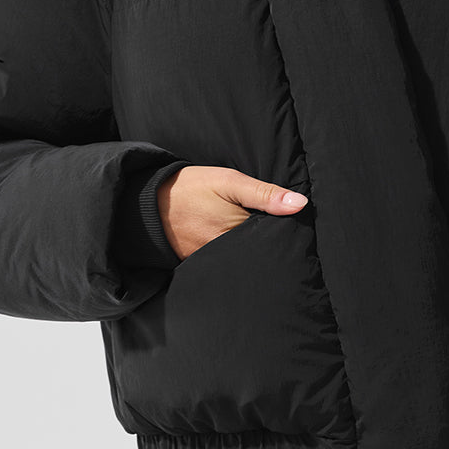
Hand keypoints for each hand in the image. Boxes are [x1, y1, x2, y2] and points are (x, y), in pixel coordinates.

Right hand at [156, 165, 307, 261]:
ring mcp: (210, 262)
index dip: (284, 235)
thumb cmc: (192, 188)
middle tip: (279, 241)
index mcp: (236, 231)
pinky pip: (223, 266)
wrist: (147, 203)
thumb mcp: (230, 181)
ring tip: (262, 248)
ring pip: (242, 261)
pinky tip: (240, 254)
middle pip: (258, 254)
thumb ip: (265, 194)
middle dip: (270, 249)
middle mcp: (223, 252)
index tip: (295, 233)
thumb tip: (300, 204)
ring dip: (252, 255)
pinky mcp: (198, 266)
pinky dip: (233, 260)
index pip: (272, 240)